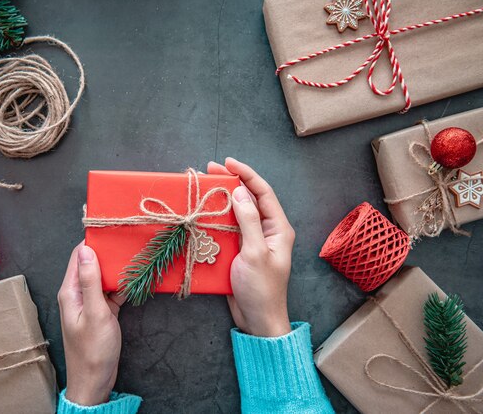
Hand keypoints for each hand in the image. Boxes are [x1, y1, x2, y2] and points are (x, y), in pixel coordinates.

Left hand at [57, 242, 125, 405]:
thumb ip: (90, 281)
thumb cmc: (93, 351)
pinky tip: (138, 280)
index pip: (78, 256)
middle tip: (129, 242)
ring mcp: (91, 303)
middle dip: (109, 254)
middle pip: (93, 264)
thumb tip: (85, 251)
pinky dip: (124, 286)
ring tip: (137, 257)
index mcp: (70, 291)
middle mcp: (78, 294)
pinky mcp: (103, 311)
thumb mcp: (95, 313)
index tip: (111, 231)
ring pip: (104, 277)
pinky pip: (113, 292)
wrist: (95, 381)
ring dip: (118, 269)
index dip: (94, 242)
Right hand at [208, 158, 294, 336]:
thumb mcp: (256, 253)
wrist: (258, 320)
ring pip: (236, 212)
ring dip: (221, 199)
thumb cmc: (262, 289)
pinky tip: (204, 213)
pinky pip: (228, 228)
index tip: (227, 162)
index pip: (263, 192)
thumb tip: (240, 191)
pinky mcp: (240, 251)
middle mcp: (267, 230)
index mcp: (278, 228)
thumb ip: (249, 221)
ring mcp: (253, 240)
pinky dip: (216, 218)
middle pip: (249, 198)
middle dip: (231, 182)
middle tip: (209, 170)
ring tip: (204, 186)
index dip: (246, 174)